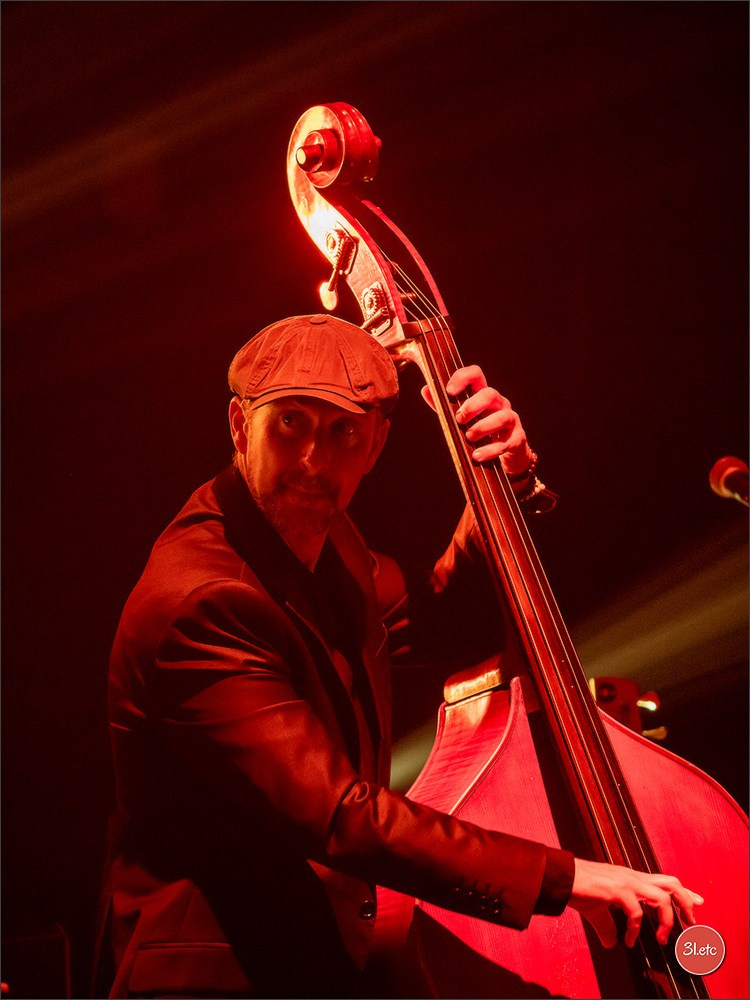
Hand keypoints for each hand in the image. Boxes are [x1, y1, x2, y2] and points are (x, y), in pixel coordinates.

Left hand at [421, 365, 531, 476]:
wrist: (508, 454)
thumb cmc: (481, 431)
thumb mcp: (461, 418)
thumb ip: (444, 406)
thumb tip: (426, 390)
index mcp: (483, 395)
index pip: (476, 375)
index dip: (463, 378)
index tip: (449, 391)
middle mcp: (499, 403)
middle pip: (490, 394)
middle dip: (473, 405)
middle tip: (459, 418)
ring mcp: (510, 420)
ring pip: (502, 416)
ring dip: (483, 426)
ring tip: (469, 436)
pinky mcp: (516, 439)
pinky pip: (506, 442)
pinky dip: (490, 450)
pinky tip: (477, 455)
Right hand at [569, 858, 703, 948]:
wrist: (562, 877)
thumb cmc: (578, 889)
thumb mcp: (597, 910)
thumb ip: (608, 925)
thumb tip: (612, 942)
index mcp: (631, 878)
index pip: (664, 881)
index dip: (684, 893)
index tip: (697, 904)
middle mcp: (633, 877)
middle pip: (672, 884)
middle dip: (686, 904)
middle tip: (691, 923)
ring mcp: (627, 882)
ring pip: (662, 897)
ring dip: (666, 920)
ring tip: (661, 938)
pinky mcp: (617, 890)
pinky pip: (636, 912)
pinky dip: (635, 929)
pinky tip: (628, 939)